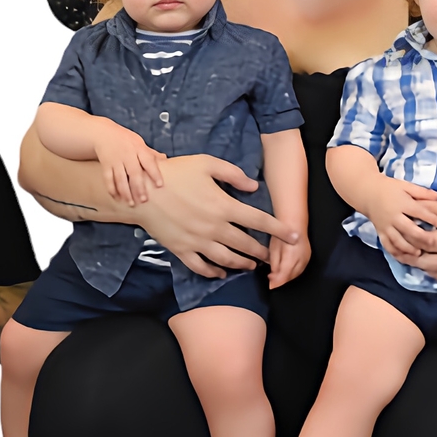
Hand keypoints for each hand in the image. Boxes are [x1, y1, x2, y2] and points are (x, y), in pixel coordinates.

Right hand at [93, 120, 165, 205]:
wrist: (103, 133)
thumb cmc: (125, 140)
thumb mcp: (139, 143)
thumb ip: (150, 153)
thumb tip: (166, 159)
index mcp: (138, 148)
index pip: (148, 161)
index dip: (154, 173)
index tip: (159, 185)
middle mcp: (127, 154)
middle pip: (134, 173)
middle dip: (139, 187)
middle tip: (144, 200)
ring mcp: (115, 160)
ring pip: (120, 178)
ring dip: (125, 192)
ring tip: (131, 203)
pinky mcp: (105, 164)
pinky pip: (108, 178)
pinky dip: (112, 189)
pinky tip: (116, 198)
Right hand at [134, 155, 301, 278]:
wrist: (142, 192)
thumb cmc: (175, 173)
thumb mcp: (206, 163)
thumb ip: (233, 174)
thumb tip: (253, 186)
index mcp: (223, 205)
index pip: (258, 220)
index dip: (279, 229)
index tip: (294, 236)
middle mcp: (214, 227)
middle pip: (246, 244)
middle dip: (263, 251)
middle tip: (273, 256)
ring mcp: (198, 242)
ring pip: (227, 259)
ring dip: (243, 263)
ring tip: (252, 265)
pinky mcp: (182, 250)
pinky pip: (201, 266)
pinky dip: (214, 272)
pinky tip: (222, 272)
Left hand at [268, 231, 310, 288]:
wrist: (295, 223)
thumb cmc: (280, 233)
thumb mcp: (273, 248)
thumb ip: (274, 264)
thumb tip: (273, 278)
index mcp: (292, 255)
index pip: (285, 274)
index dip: (277, 282)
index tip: (270, 286)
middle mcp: (301, 259)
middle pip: (291, 276)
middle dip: (281, 280)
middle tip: (271, 280)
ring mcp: (307, 259)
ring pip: (296, 275)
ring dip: (286, 278)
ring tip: (276, 277)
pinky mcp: (308, 259)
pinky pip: (300, 270)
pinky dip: (292, 274)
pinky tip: (285, 273)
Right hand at [360, 176, 436, 257]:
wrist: (366, 193)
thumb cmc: (389, 188)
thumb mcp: (405, 186)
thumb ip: (422, 192)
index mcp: (401, 203)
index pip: (417, 211)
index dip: (429, 218)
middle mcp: (393, 216)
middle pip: (408, 229)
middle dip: (421, 237)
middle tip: (433, 243)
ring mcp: (386, 226)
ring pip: (397, 240)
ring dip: (408, 248)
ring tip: (418, 254)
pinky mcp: (380, 233)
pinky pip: (387, 245)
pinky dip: (395, 253)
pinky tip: (404, 258)